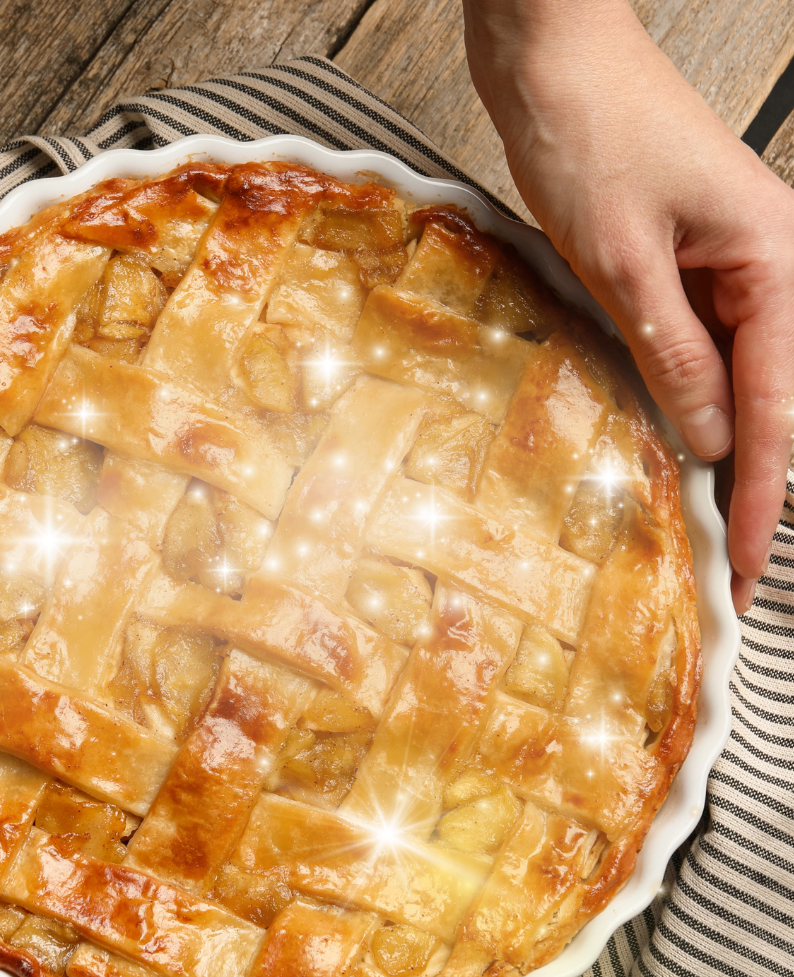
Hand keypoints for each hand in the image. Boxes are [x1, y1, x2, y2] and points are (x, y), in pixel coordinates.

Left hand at [462, 0, 793, 611]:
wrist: (553, 63)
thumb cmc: (590, 136)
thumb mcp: (624, 262)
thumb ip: (674, 354)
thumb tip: (710, 438)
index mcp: (774, 261)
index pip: (777, 406)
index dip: (760, 493)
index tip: (747, 563)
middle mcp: (766, 266)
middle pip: (768, 398)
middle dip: (747, 483)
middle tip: (728, 565)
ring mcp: (725, 267)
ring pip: (734, 378)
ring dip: (716, 448)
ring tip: (703, 525)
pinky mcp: (681, 265)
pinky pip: (697, 347)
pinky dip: (685, 397)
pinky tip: (672, 441)